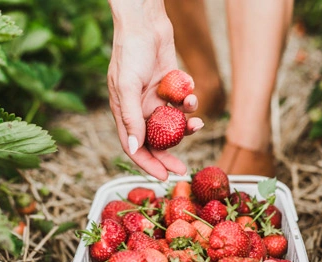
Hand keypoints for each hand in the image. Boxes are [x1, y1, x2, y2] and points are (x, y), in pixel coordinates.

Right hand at [108, 0, 203, 180]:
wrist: (145, 23)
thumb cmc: (130, 52)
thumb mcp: (127, 86)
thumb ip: (130, 117)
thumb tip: (135, 148)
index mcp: (124, 112)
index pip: (135, 146)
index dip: (148, 164)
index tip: (163, 177)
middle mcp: (140, 109)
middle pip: (155, 141)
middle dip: (169, 155)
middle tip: (183, 169)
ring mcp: (155, 98)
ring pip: (172, 123)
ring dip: (186, 126)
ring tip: (197, 123)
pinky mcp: (170, 87)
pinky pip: (181, 102)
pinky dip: (188, 101)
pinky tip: (191, 92)